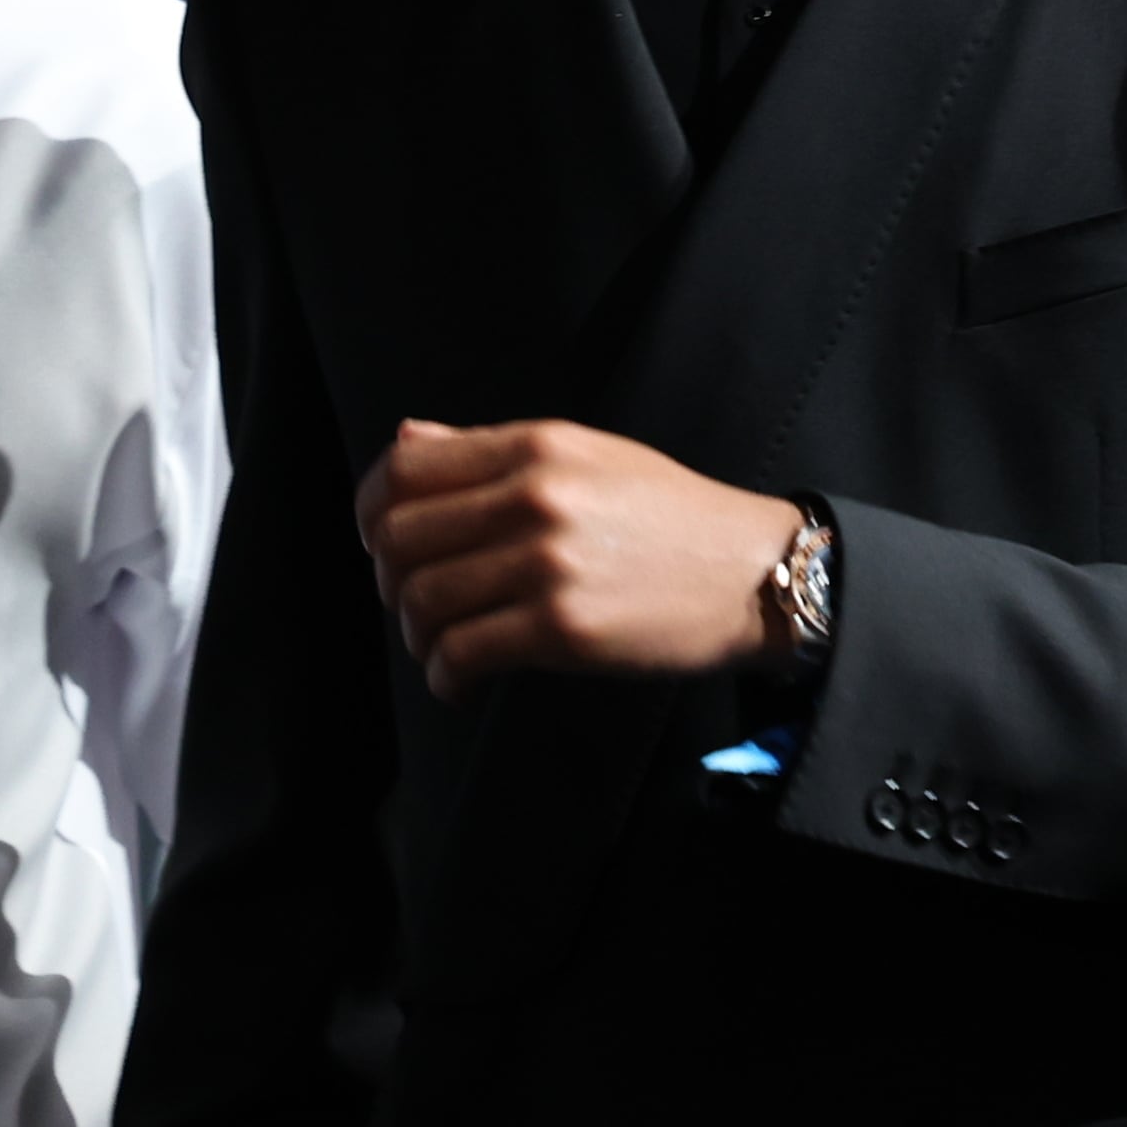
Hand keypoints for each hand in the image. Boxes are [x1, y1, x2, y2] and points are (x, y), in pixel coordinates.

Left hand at [356, 418, 801, 698]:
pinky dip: (445, 677)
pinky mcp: (563, 628)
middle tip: (414, 604)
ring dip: (418, 635)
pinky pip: (462, 654)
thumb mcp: (585, 453)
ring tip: (442, 649)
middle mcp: (534, 496)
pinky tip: (460, 684)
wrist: (754, 572)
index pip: (406, 468)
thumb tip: (406, 443)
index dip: (372, 511)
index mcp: (534, 446)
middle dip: (390, 580)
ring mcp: (547, 563)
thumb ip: (491, 449)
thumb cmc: (669, 515)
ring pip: (423, 601)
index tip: (380, 544)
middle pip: (400, 538)